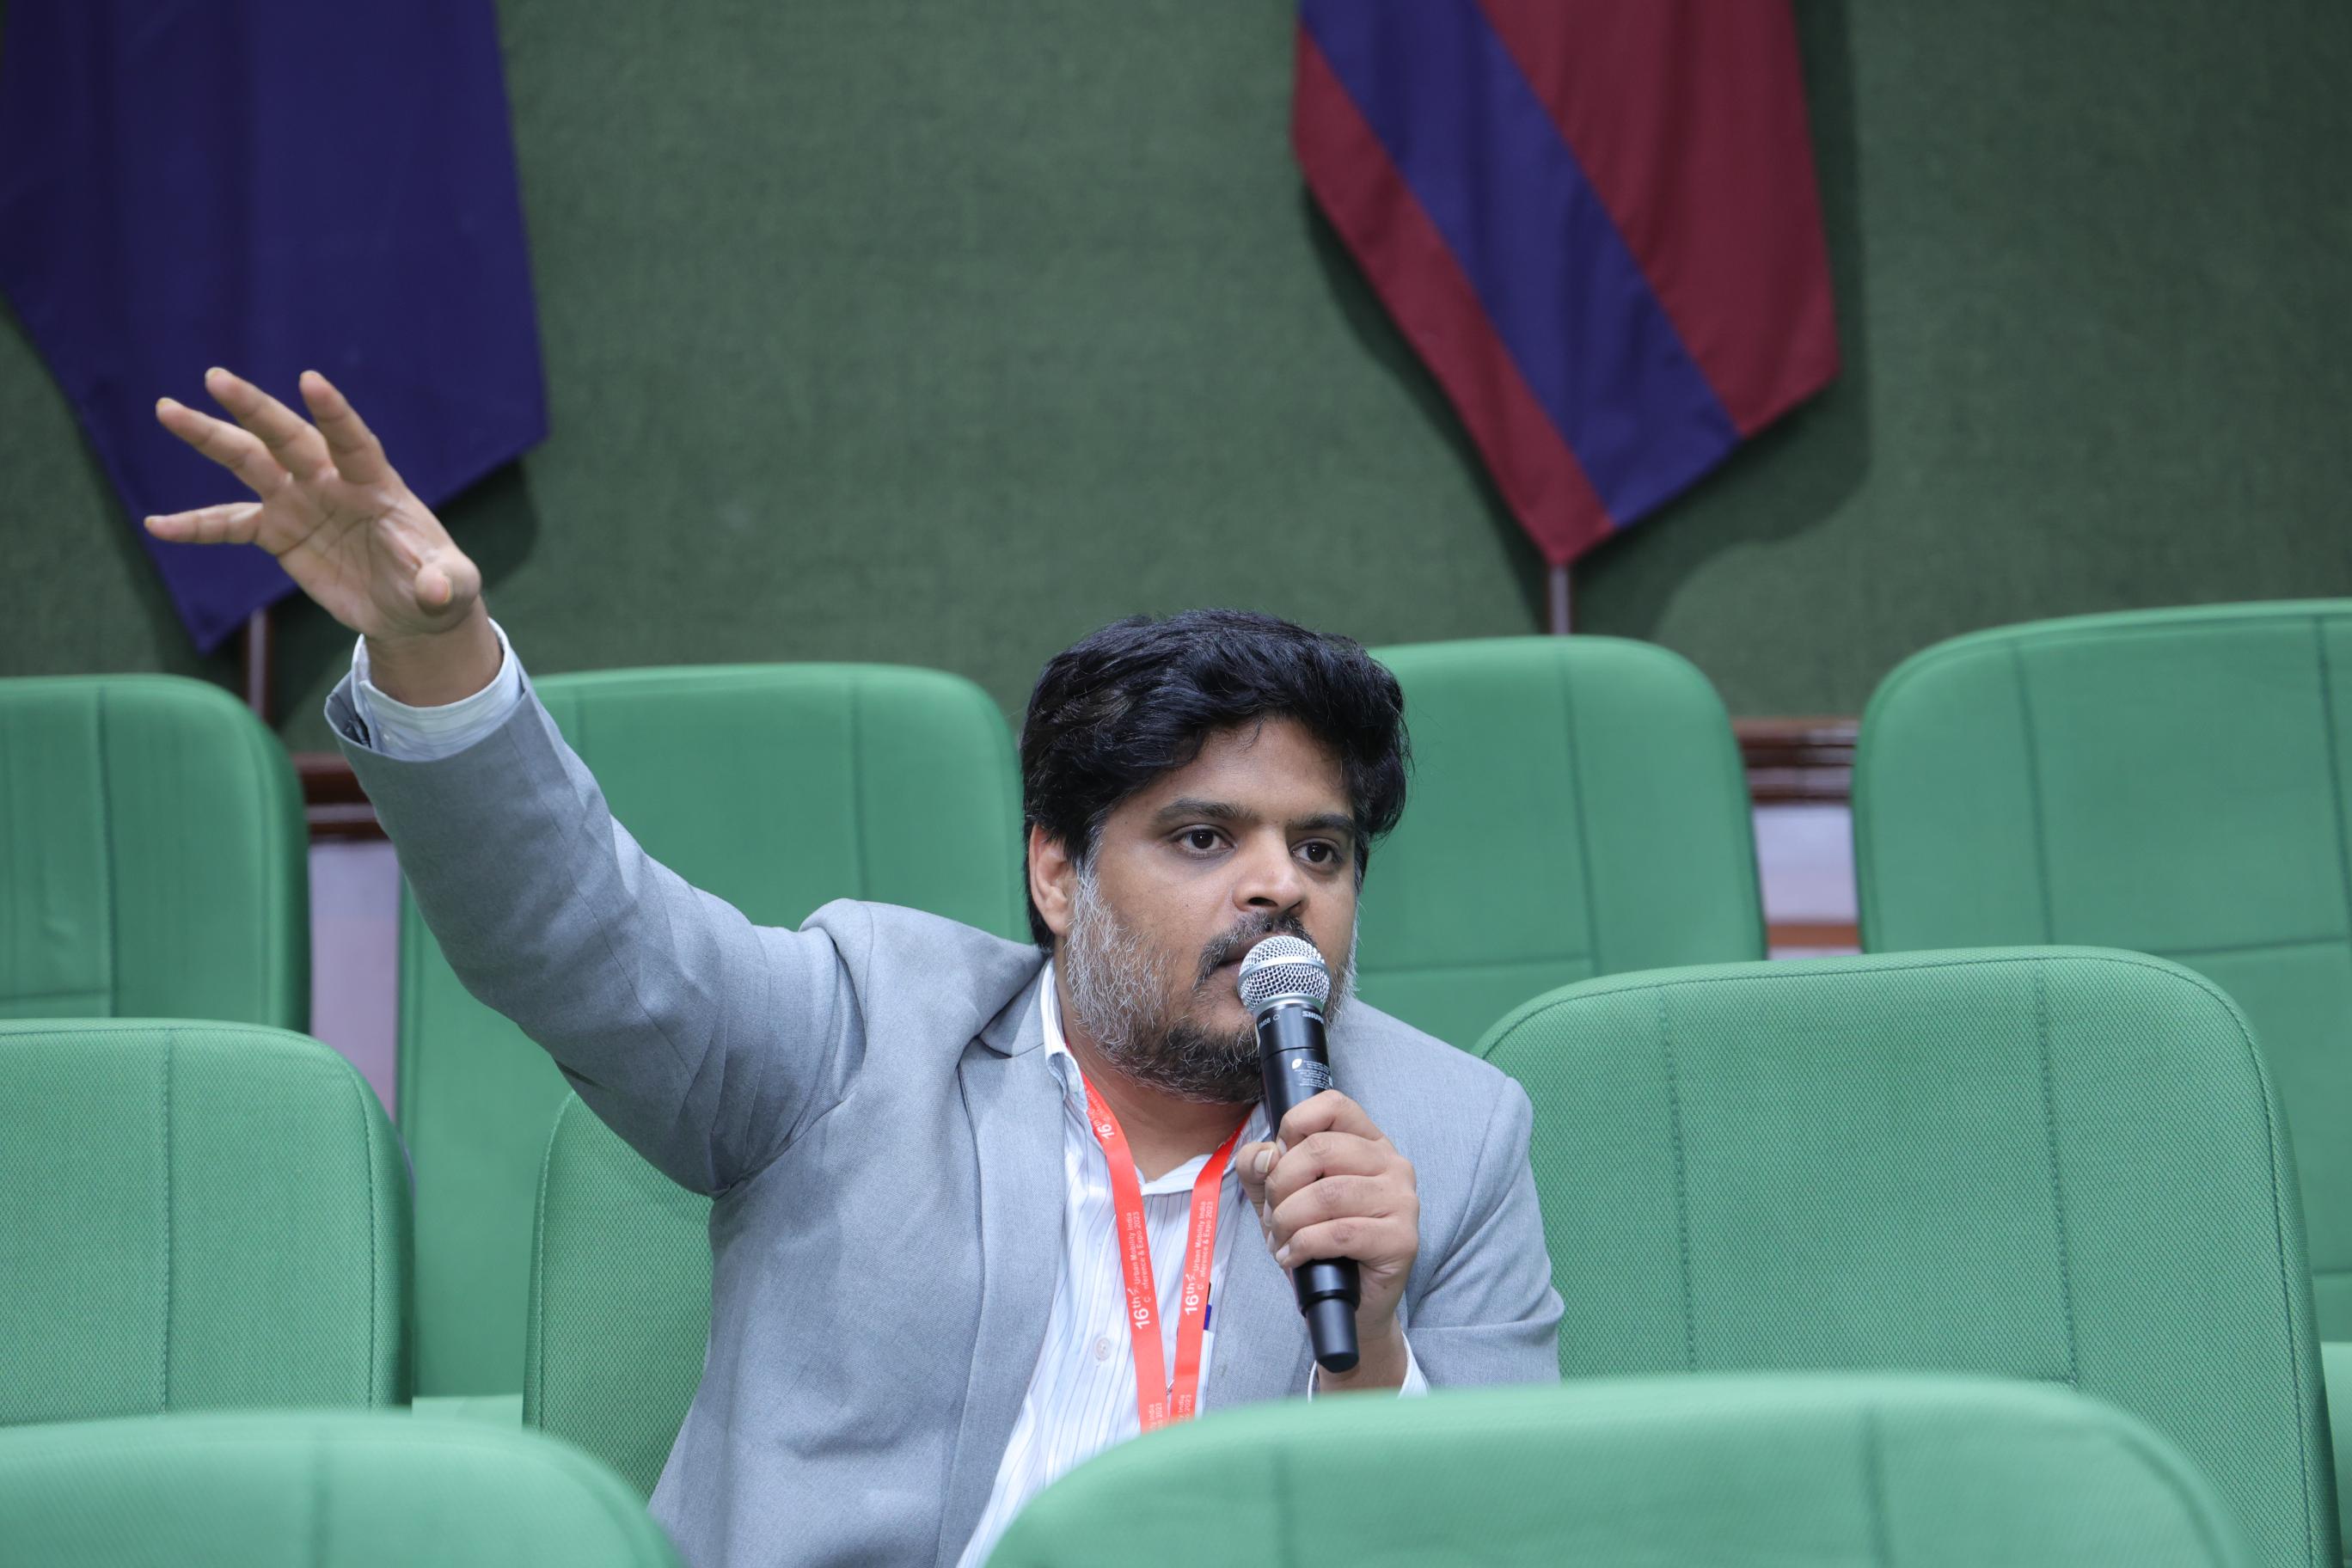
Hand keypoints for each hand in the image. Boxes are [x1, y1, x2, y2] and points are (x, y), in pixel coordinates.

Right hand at [149, 368, 497, 702]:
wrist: (410, 609)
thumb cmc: (440, 587)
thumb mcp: (453, 588)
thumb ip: (446, 583)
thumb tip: (437, 592)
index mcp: (377, 485)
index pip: (354, 442)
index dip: (334, 414)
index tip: (310, 381)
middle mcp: (332, 482)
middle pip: (288, 439)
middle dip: (255, 409)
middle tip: (216, 377)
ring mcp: (301, 502)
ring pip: (250, 462)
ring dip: (210, 438)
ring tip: (167, 409)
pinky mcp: (280, 533)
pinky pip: (230, 526)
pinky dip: (196, 527)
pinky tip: (158, 525)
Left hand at [1237, 1089, 1418, 1390]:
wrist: (1350, 1304)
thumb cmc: (1319, 1244)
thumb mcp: (1280, 1198)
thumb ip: (1261, 1168)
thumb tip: (1264, 1156)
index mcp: (1368, 1142)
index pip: (1332, 1105)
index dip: (1292, 1127)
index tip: (1278, 1162)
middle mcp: (1393, 1164)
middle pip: (1321, 1149)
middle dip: (1281, 1184)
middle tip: (1274, 1214)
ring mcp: (1402, 1201)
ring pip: (1327, 1194)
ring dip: (1288, 1220)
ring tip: (1282, 1239)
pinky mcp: (1402, 1239)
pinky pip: (1339, 1233)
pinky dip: (1303, 1246)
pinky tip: (1293, 1258)